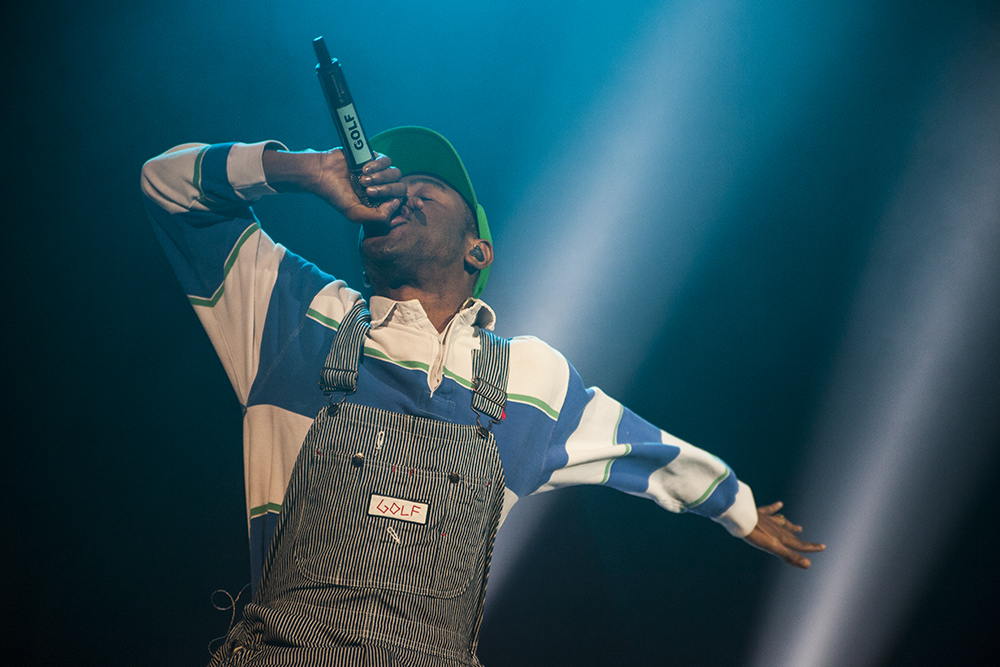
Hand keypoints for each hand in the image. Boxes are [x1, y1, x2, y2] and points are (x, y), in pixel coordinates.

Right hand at [263, 148, 405, 223]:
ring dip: (381, 177)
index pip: (403, 203)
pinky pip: (387, 160)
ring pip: (396, 173)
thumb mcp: (356, 214)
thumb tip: (396, 204)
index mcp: (381, 202)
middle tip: (369, 191)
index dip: (412, 203)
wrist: (322, 174)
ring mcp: (380, 173)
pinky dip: (377, 165)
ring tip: (363, 180)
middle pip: (401, 188)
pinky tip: (364, 170)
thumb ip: (377, 216)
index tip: (418, 206)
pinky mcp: (374, 158)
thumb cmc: (336, 196)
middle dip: (388, 190)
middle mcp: (383, 187)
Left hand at [743, 501, 825, 568]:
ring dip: (791, 526)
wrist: (740, 517)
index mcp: (781, 538)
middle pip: (792, 537)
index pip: (799, 545)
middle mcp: (777, 528)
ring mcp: (769, 520)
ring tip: (799, 527)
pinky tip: (779, 504)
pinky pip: (769, 510)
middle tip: (812, 544)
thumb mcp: (773, 547)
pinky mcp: (759, 513)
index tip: (823, 547)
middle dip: (802, 541)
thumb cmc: (756, 534)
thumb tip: (808, 564)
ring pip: (783, 524)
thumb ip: (789, 556)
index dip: (811, 547)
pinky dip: (775, 507)